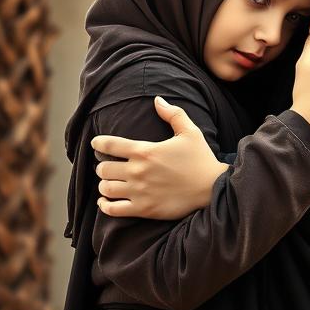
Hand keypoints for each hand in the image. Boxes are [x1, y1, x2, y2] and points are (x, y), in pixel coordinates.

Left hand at [90, 97, 228, 220]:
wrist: (212, 188)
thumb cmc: (201, 159)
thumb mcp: (190, 131)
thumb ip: (173, 114)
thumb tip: (158, 100)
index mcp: (145, 151)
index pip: (109, 145)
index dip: (99, 143)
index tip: (96, 144)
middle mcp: (138, 171)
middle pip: (103, 168)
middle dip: (103, 166)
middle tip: (108, 166)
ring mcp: (139, 192)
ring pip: (106, 188)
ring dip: (104, 184)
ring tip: (109, 183)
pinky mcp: (144, 209)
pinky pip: (113, 209)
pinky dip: (104, 205)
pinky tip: (105, 201)